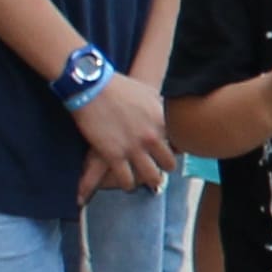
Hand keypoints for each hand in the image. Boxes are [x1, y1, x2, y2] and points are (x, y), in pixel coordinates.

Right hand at [73, 67, 170, 190]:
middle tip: (156, 167)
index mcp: (162, 121)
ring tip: (143, 179)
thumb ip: (161, 107)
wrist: (92, 87)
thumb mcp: (149, 92)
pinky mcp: (114, 156)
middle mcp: (152, 137)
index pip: (180, 144)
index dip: (174, 150)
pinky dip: (128, 184)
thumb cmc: (119, 87)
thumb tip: (168, 111)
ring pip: (152, 177)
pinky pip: (127, 181)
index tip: (167, 151)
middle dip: (163, 167)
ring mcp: (134, 148)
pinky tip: (126, 182)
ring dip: (148, 180)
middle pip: (169, 164)